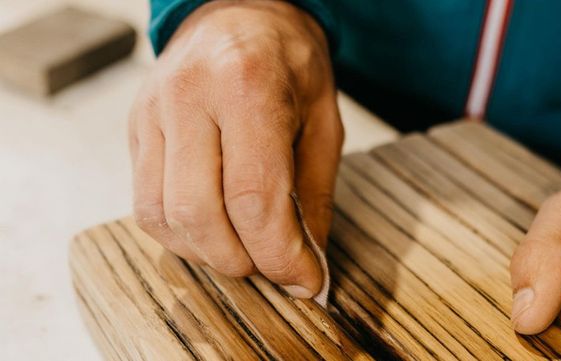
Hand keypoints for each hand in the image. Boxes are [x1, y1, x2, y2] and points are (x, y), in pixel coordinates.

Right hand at [128, 0, 341, 297]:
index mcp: (247, 85)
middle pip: (201, 214)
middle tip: (273, 265)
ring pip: (164, 216)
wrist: (240, 15)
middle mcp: (189, 96)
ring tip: (244, 248)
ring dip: (208, 252)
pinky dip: (181, 235)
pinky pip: (146, 204)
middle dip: (242, 260)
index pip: (254, 197)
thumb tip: (305, 269)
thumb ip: (312, 198)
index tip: (304, 282)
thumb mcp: (323, 123)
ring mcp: (153, 111)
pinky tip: (212, 229)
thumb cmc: (290, 66)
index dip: (280, 255)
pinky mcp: (136, 128)